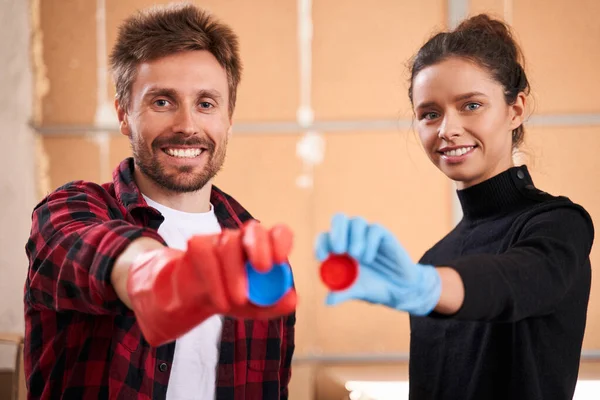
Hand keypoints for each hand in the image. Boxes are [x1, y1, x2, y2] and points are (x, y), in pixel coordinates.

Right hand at [127, 220, 296, 345]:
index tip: (281, 259)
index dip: (281, 240)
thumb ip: (276, 303)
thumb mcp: (257, 307)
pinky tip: (221, 302)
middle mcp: (243, 238)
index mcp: (265, 248)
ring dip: (235, 275)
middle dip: (260, 246)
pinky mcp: (198, 245)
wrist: (197, 301)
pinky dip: (215, 283)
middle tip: (264, 269)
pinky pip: (207, 257)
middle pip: (254, 229)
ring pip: (228, 245)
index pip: (278, 233)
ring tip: (238, 301)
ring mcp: (220, 239)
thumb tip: (293, 299)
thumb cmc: (233, 297)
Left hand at [315, 213, 440, 315]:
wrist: (399, 289)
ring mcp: (367, 234)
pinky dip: (370, 242)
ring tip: (356, 256)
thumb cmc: (372, 287)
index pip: (324, 238)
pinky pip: (375, 230)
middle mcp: (351, 236)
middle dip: (337, 233)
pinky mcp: (383, 235)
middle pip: (339, 220)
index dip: (320, 244)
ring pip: (356, 222)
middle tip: (338, 250)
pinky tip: (369, 258)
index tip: (321, 258)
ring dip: (354, 238)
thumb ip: (341, 293)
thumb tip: (327, 301)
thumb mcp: (355, 291)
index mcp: (338, 248)